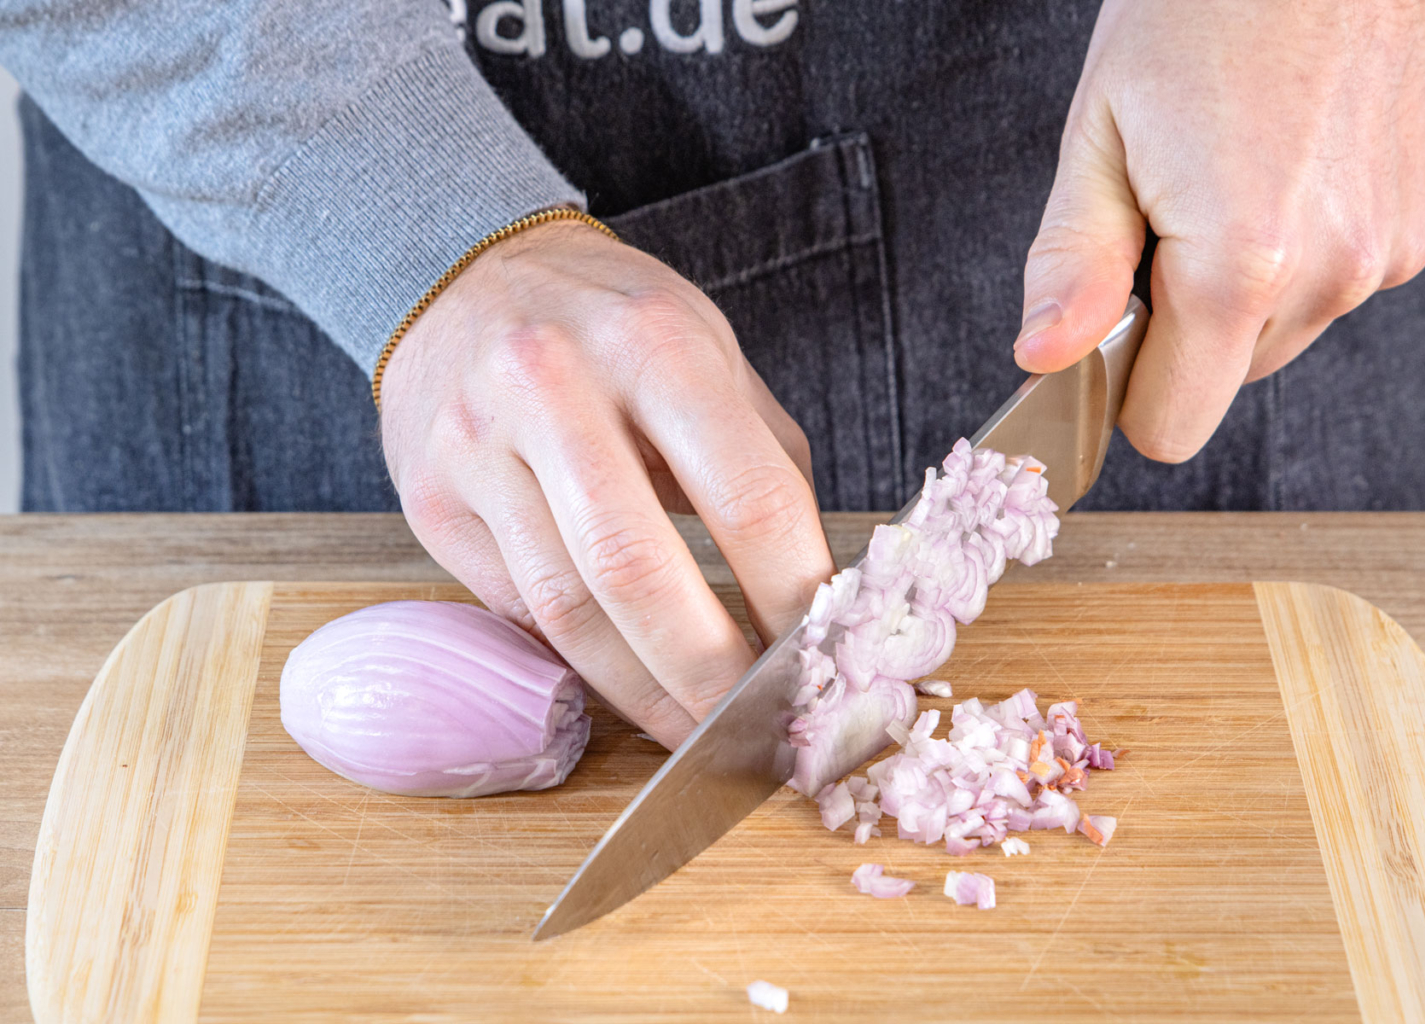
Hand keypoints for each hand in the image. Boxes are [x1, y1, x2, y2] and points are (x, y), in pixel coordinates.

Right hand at [380, 221, 833, 747]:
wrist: (459, 275)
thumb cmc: (610, 324)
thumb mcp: (708, 353)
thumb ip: (763, 464)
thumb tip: (817, 592)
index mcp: (652, 343)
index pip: (744, 496)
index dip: (791, 596)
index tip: (825, 656)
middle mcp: (552, 386)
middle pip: (638, 569)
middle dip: (711, 671)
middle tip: (761, 728)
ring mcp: (476, 446)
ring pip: (566, 607)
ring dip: (644, 690)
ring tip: (699, 730)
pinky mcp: (429, 501)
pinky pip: (515, 608)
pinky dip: (582, 660)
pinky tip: (628, 684)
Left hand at [1016, 0, 1424, 460]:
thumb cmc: (1204, 8)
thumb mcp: (1101, 135)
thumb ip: (1074, 266)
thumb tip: (1045, 358)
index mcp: (1238, 267)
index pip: (1169, 425)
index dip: (1126, 387)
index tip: (1116, 324)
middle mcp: (1335, 272)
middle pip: (1230, 375)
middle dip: (1190, 320)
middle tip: (1176, 210)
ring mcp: (1398, 246)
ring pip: (1292, 325)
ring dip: (1255, 279)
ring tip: (1242, 168)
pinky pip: (1354, 271)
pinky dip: (1320, 237)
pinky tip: (1302, 155)